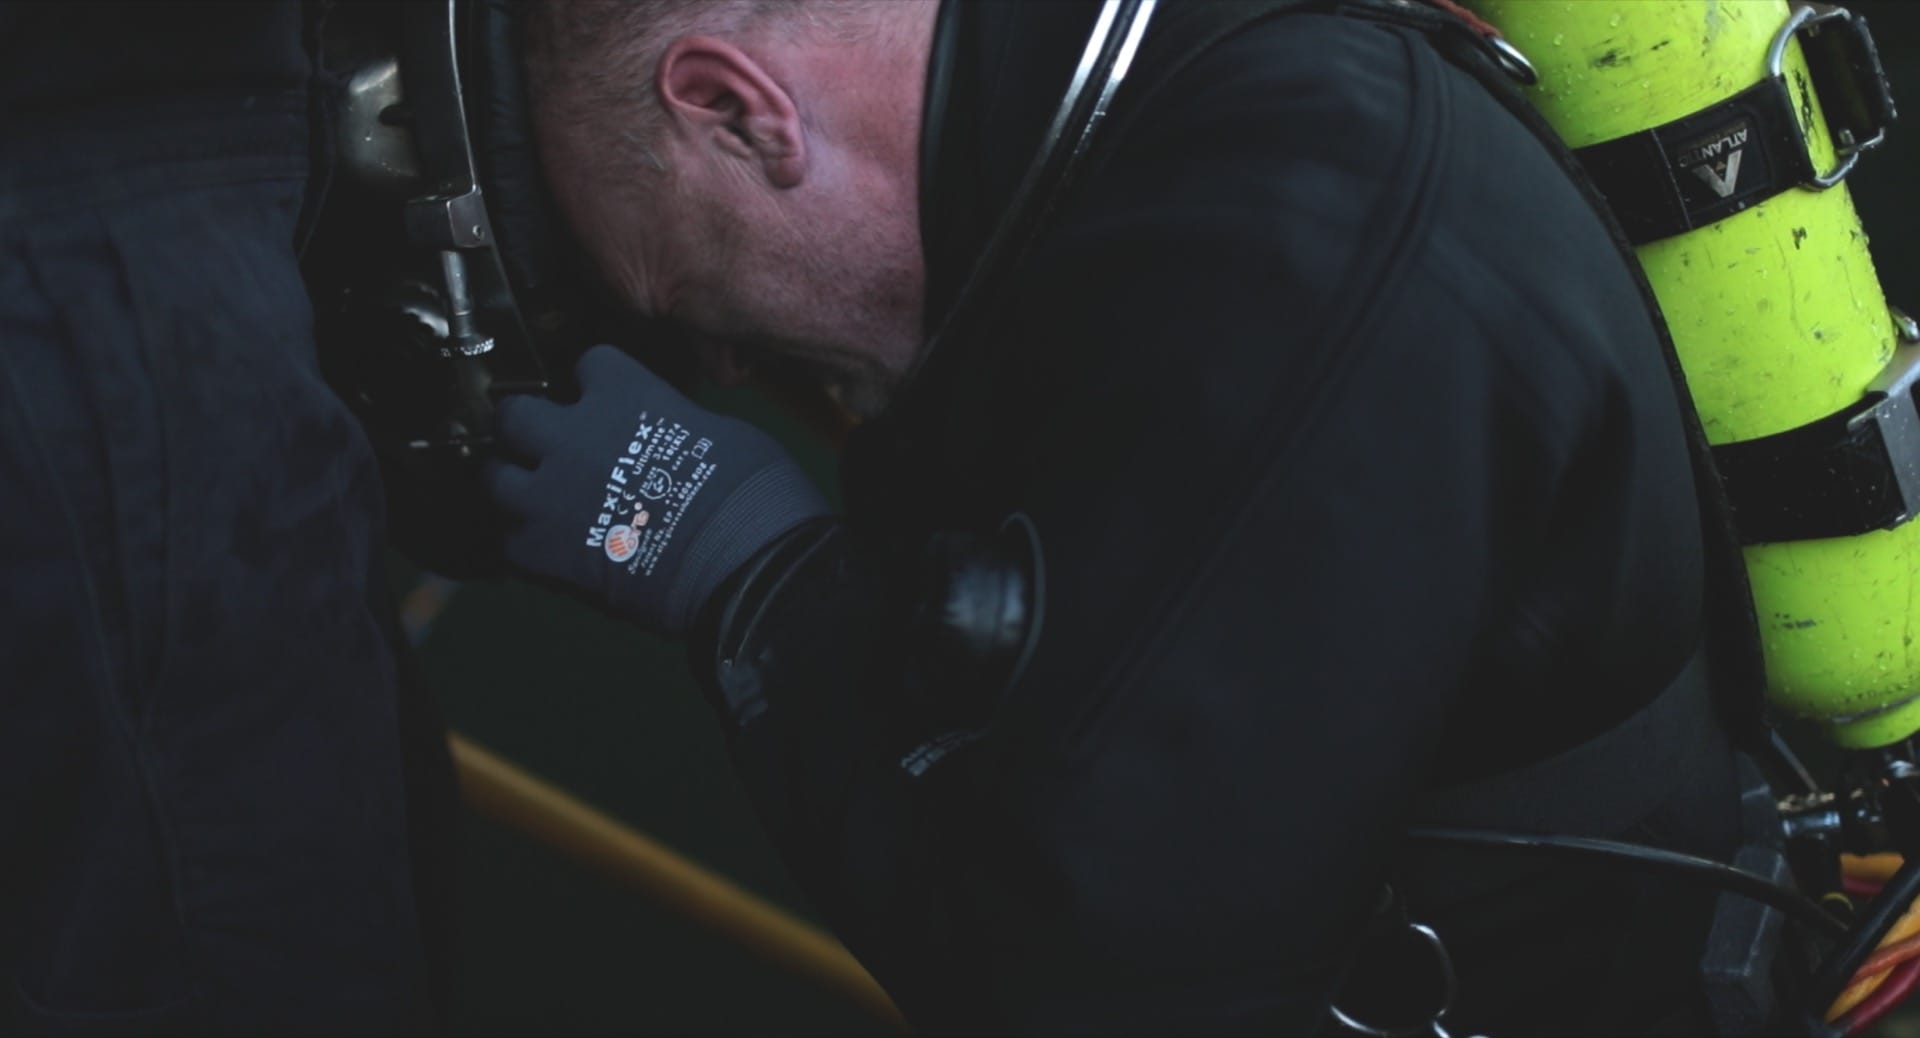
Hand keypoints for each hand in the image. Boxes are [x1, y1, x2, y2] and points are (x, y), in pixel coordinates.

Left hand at [485, 345, 829, 634]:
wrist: (741, 563)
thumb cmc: (752, 491)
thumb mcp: (719, 432)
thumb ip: (671, 425)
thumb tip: (665, 439)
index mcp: (623, 395)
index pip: (589, 363)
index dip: (598, 382)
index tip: (606, 398)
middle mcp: (571, 436)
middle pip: (515, 414)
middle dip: (527, 425)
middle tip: (545, 443)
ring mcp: (548, 496)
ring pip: (497, 477)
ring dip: (516, 484)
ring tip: (537, 499)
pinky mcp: (541, 552)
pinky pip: (512, 542)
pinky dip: (529, 544)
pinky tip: (554, 550)